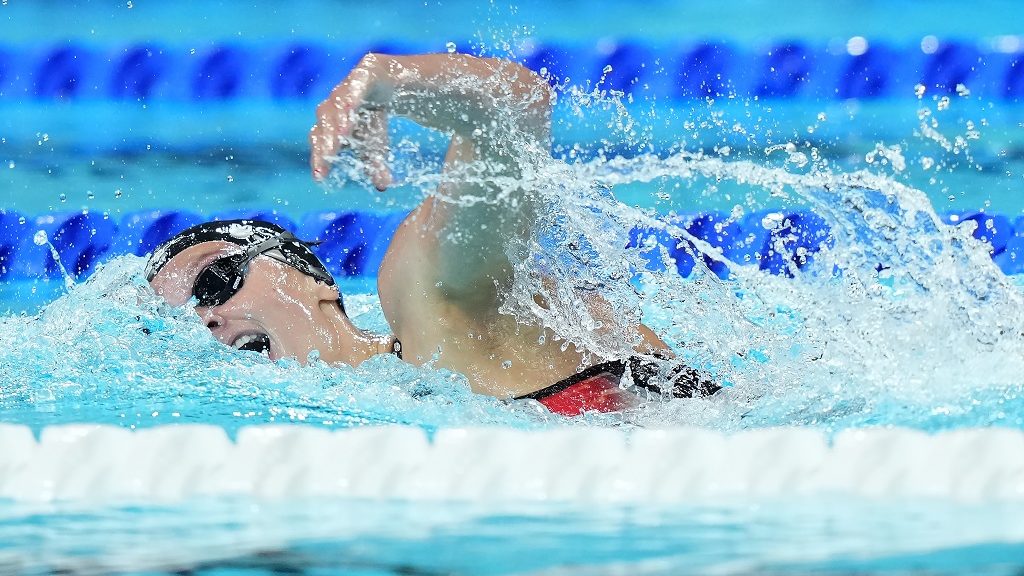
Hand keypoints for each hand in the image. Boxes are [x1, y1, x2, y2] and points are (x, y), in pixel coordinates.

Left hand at [309, 55, 392, 190]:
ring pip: (335, 104)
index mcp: (329, 126)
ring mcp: (344, 89)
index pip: (320, 144)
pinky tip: (351, 107)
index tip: (320, 178)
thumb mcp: (376, 145)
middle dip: (327, 141)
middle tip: (329, 155)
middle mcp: (331, 107)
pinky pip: (354, 85)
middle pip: (324, 124)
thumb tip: (382, 187)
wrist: (386, 81)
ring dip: (338, 118)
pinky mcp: (361, 74)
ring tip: (342, 133)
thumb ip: (375, 165)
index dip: (319, 159)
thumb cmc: (372, 117)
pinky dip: (351, 95)